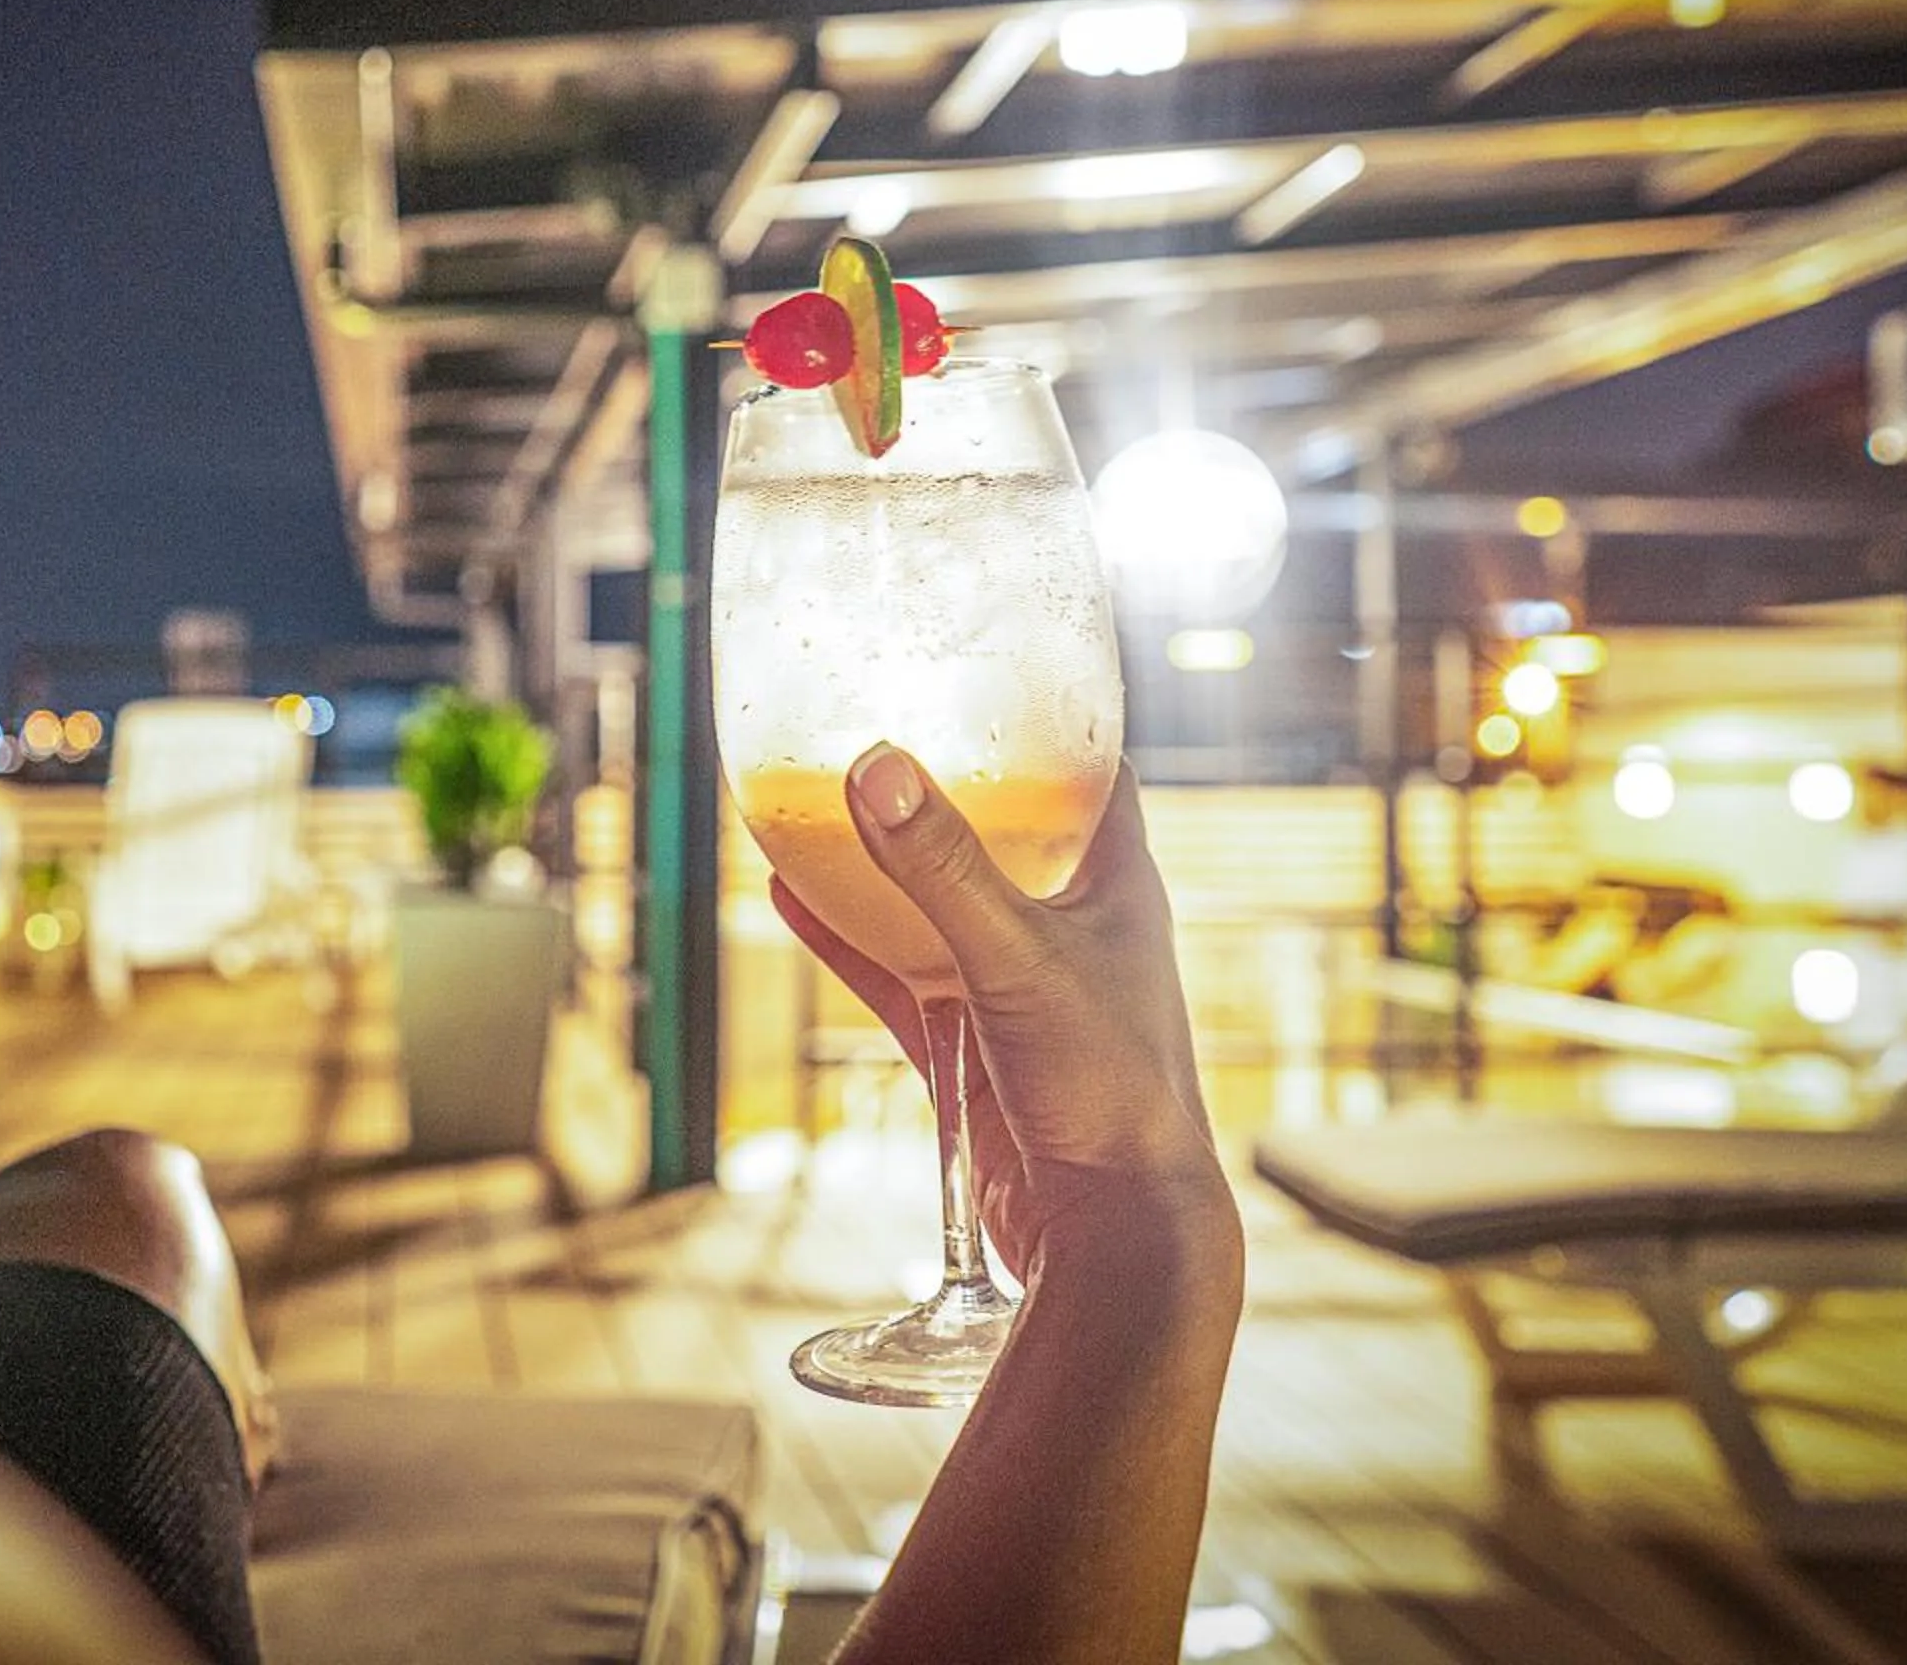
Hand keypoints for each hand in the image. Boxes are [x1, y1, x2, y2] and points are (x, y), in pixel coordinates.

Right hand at [769, 745, 1230, 1283]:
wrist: (1113, 1236)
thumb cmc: (1106, 1089)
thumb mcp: (1016, 958)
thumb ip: (940, 868)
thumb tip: (874, 762)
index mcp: (1117, 885)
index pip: (1093, 773)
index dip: (1045, 721)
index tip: (978, 671)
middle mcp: (1073, 927)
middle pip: (1003, 831)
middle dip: (939, 784)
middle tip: (868, 723)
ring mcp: (1021, 989)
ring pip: (939, 905)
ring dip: (881, 864)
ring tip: (808, 803)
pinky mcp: (977, 1050)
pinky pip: (901, 978)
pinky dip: (850, 943)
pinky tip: (789, 903)